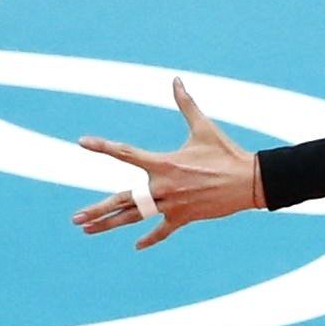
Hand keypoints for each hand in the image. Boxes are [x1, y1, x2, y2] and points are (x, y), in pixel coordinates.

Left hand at [71, 78, 258, 247]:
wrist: (249, 181)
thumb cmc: (226, 152)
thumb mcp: (203, 127)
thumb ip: (186, 104)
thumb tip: (176, 80)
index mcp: (163, 163)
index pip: (125, 153)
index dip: (102, 146)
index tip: (82, 143)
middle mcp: (163, 187)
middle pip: (122, 200)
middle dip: (97, 210)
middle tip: (75, 219)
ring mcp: (172, 205)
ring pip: (134, 218)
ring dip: (110, 225)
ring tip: (88, 231)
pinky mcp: (184, 218)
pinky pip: (162, 231)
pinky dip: (150, 238)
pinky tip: (136, 245)